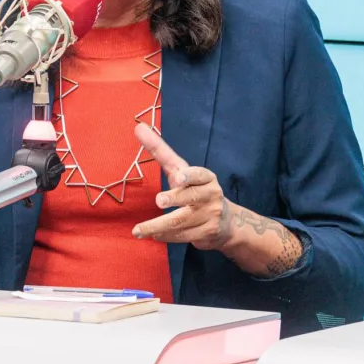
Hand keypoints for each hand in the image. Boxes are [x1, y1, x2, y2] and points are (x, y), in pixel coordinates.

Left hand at [131, 122, 228, 250]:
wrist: (226, 222)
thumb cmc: (194, 189)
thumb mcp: (181, 170)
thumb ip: (160, 151)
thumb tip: (138, 127)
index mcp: (206, 178)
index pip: (199, 174)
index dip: (190, 175)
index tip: (178, 176)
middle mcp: (210, 195)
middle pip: (190, 197)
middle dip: (175, 198)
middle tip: (158, 200)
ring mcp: (210, 216)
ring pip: (182, 221)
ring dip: (158, 226)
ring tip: (138, 230)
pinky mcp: (206, 234)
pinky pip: (183, 235)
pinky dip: (167, 236)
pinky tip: (153, 235)